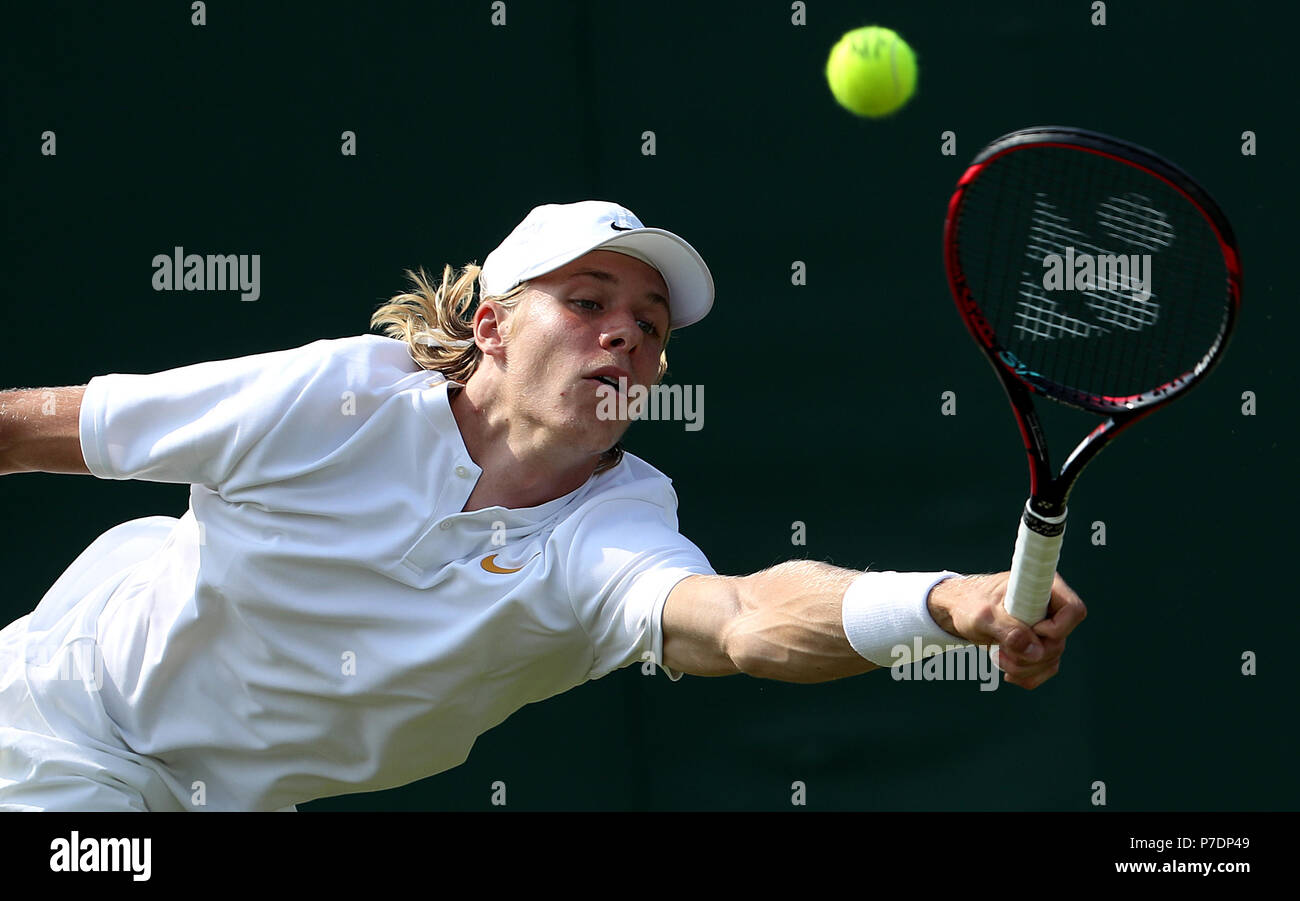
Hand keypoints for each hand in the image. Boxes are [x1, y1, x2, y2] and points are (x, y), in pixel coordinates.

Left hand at [927, 572, 1085, 689]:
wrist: (961, 612)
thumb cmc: (972, 604)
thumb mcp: (984, 615)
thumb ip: (1008, 629)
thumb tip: (1035, 651)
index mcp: (1043, 587)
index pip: (1074, 611)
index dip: (1055, 628)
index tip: (1029, 628)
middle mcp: (1051, 608)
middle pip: (1059, 643)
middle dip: (1029, 654)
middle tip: (1001, 650)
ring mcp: (1048, 628)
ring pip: (1051, 660)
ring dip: (1024, 667)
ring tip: (997, 656)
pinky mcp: (1040, 645)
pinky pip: (1045, 670)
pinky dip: (1026, 675)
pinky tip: (1007, 671)